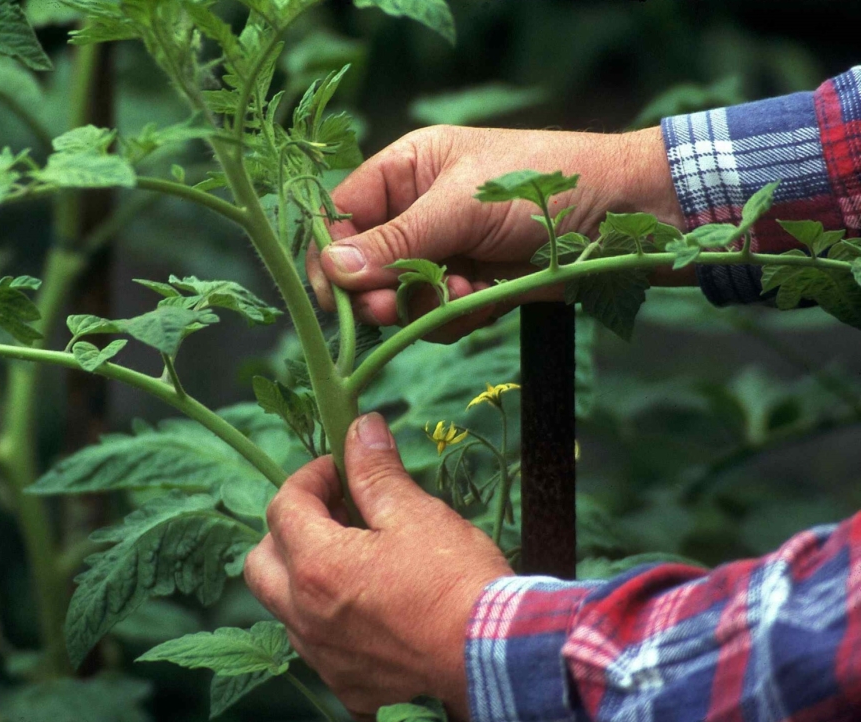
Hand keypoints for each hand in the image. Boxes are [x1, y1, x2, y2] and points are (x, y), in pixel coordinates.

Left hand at [243, 413, 512, 721]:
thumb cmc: (454, 578)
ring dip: (303, 577)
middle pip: (262, 561)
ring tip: (353, 561)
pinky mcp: (347, 685)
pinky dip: (329, 624)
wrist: (494, 654)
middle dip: (288, 530)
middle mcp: (305, 615)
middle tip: (334, 515)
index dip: (312, 478)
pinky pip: (317, 649)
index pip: (284, 506)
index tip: (342, 470)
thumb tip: (361, 428)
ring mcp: (323, 656)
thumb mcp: (414, 513)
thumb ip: (375, 471)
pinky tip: (367, 611)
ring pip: (285, 608)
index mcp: (316, 564)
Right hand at [307, 125, 689, 340]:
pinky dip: (457, 315)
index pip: (344, 214)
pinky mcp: (473, 286)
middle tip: (389, 311)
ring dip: (425, 306)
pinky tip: (488, 298)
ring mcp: (446, 251)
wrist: (625, 218)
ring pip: (399, 298)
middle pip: (365, 265)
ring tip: (465, 292)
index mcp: (407, 169)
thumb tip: (332, 268)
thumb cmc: (543, 185)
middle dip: (379, 291)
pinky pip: (437, 316)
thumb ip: (396, 240)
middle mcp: (419, 210)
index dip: (333, 253)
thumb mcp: (462, 206)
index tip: (335, 293)